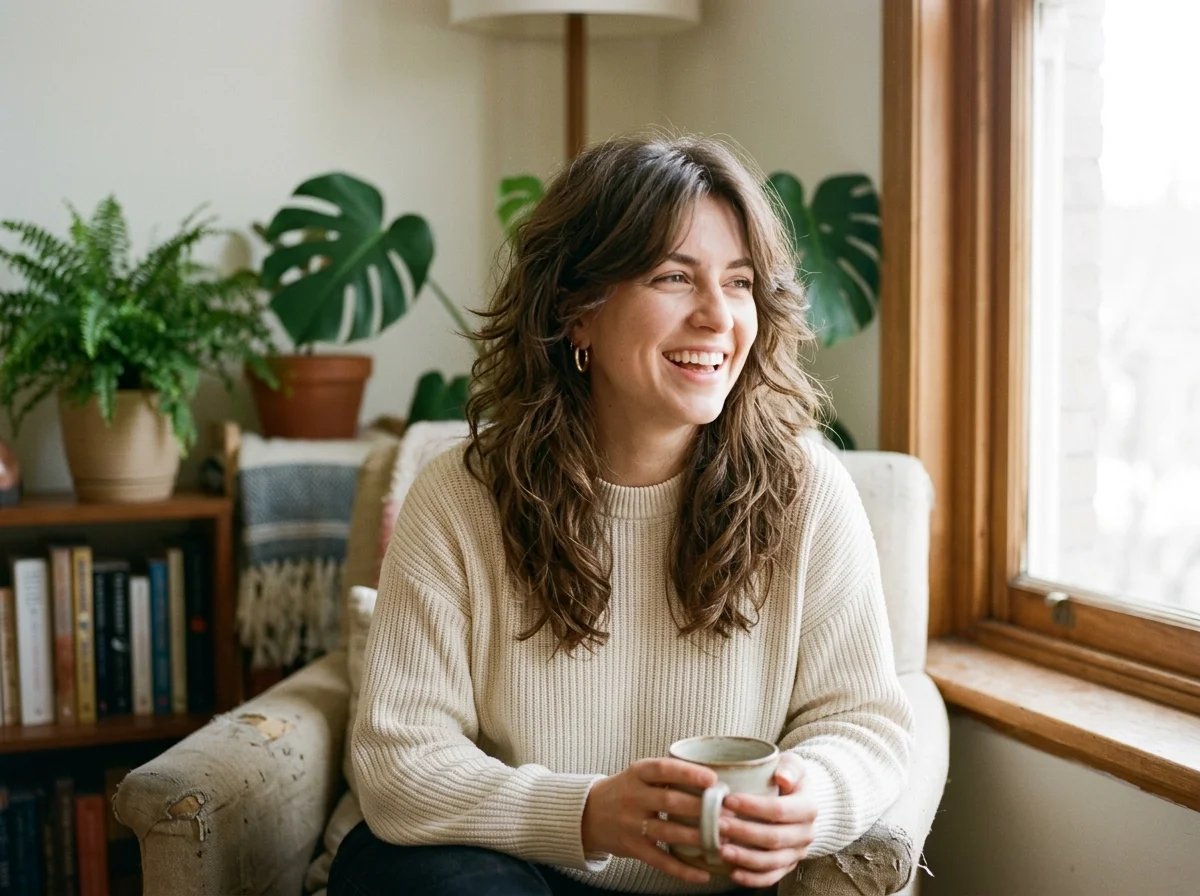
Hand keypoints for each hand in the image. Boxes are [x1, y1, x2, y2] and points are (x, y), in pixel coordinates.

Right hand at [581, 758, 717, 883]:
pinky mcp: (633, 848)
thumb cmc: (625, 790)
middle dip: (701, 808)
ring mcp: (631, 824)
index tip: (712, 778)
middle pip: (669, 801)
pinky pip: (660, 861)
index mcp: (637, 773)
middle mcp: (633, 797)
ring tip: (722, 840)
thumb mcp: (639, 774)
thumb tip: (713, 775)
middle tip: (728, 812)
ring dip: (697, 837)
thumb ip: (667, 773)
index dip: (687, 772)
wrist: (587, 813)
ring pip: (668, 832)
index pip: (662, 769)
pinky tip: (703, 873)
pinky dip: (683, 870)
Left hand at [716, 752, 817, 888]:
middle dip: (744, 832)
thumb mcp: (793, 764)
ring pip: (772, 861)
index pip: (779, 810)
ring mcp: (797, 853)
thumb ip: (790, 767)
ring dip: (745, 858)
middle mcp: (806, 833)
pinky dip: (752, 878)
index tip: (727, 800)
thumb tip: (782, 777)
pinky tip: (732, 873)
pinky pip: (771, 878)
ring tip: (721, 850)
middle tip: (718, 824)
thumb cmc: (788, 778)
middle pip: (774, 838)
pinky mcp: (787, 866)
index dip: (753, 806)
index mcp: (808, 808)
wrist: (798, 800)